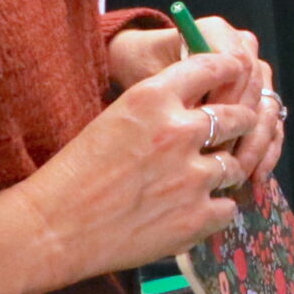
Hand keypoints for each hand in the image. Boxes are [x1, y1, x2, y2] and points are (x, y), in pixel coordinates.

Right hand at [14, 49, 259, 285]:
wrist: (54, 227)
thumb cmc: (75, 173)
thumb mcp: (115, 118)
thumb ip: (159, 108)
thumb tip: (196, 105)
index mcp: (152, 97)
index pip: (211, 67)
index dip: (228, 70)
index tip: (235, 74)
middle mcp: (179, 130)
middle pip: (238, 116)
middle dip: (240, 123)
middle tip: (234, 132)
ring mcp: (193, 176)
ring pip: (235, 165)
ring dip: (225, 171)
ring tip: (203, 180)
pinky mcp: (197, 216)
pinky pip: (228, 208)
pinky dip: (216, 210)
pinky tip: (195, 211)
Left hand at [109, 14, 285, 187]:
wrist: (145, 68)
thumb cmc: (140, 70)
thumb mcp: (150, 77)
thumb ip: (177, 92)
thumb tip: (198, 117)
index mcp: (216, 32)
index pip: (238, 64)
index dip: (229, 98)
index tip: (207, 128)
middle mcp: (242, 46)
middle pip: (258, 89)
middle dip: (245, 129)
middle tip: (227, 161)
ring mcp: (255, 72)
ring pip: (269, 110)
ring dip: (258, 146)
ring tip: (242, 177)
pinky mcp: (260, 97)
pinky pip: (272, 124)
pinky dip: (265, 152)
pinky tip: (256, 179)